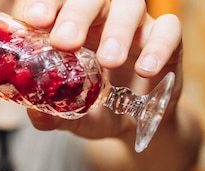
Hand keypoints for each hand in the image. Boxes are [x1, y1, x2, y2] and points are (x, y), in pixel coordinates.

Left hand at [20, 0, 182, 139]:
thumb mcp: (71, 117)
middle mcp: (102, 18)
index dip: (46, 4)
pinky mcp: (167, 40)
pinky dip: (159, 45)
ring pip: (130, 5)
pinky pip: (169, 30)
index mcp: (70, 27)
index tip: (34, 19)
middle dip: (77, 13)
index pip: (57, 3)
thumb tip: (35, 114)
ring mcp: (136, 26)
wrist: (135, 125)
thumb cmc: (95, 108)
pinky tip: (145, 70)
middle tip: (64, 41)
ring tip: (108, 61)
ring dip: (118, 28)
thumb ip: (51, 116)